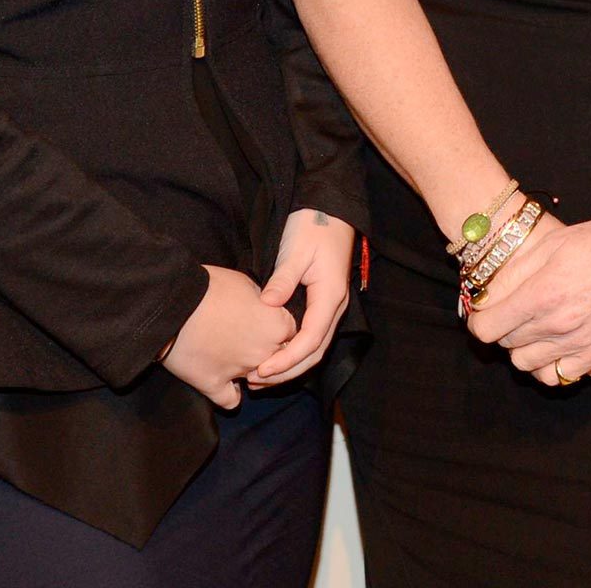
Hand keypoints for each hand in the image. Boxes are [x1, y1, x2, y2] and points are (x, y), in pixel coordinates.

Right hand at [163, 265, 298, 408]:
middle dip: (269, 351)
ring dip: (250, 371)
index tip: (265, 323)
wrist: (172, 305)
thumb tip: (264, 309)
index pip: (293, 333)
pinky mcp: (213, 385)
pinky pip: (230, 400)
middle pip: (279, 359)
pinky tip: (224, 384)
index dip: (279, 328)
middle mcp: (264, 353)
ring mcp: (240, 372)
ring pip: (257, 381)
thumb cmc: (210, 287)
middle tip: (249, 338)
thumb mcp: (246, 282)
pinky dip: (228, 394)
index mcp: (276, 326)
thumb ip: (263, 301)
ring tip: (234, 356)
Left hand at [244, 208, 357, 387]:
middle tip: (256, 381)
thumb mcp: (295, 250)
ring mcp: (330, 306)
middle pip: (315, 352)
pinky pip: (310, 337)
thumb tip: (268, 304)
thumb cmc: (313, 226)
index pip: (311, 339)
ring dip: (290, 366)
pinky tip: (273, 355)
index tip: (262, 369)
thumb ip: (283, 279)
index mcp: (330, 295)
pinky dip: (293, 352)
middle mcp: (335, 306)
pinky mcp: (321, 304)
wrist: (329, 210)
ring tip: (260, 376)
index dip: (287, 359)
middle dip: (287, 372)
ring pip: (314, 348)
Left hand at [466, 199, 590, 385]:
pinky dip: (552, 364)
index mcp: (543, 294)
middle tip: (515, 312)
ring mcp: (582, 344)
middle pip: (507, 347)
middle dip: (504, 331)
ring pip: (530, 366)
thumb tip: (488, 296)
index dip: (480, 320)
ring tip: (536, 329)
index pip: (486, 328)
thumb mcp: (556, 244)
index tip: (485, 311)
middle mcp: (559, 325)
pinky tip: (558, 344)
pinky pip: (562, 376)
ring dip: (526, 350)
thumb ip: (518, 272)